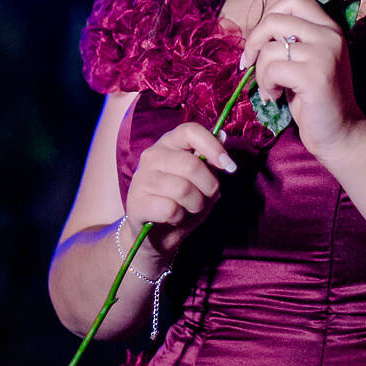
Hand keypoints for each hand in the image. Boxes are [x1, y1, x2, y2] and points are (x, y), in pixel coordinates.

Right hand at [124, 122, 234, 258]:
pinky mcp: (136, 202)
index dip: (213, 146)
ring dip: (195, 204)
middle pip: (192, 165)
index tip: (229, 166)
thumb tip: (223, 136)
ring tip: (189, 208)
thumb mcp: (201, 181)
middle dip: (209, 187)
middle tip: (208, 197)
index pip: (190, 131)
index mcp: (169, 144)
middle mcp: (152, 156)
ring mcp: (141, 178)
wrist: (156, 234)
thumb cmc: (182, 202)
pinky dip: (180, 218)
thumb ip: (210, 162)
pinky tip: (173, 218)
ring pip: (183, 189)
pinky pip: (170, 209)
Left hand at [239, 0, 363, 158]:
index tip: (262, 40)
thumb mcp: (307, 59)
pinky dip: (266, 85)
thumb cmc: (315, 97)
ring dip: (261, 72)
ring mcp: (325, 54)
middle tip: (250, 64)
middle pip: (275, 20)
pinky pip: (272, 69)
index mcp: (330, 27)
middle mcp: (330, 35)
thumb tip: (261, 26)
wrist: (341, 133)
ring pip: (270, 48)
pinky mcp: (315, 75)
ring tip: (272, 89)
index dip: (270, 15)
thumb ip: (292, 38)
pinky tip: (276, 96)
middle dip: (254, 42)